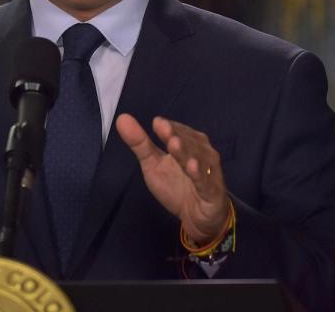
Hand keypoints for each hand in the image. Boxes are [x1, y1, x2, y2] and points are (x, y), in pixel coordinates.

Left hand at [115, 113, 229, 244]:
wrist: (197, 217)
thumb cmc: (176, 186)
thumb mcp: (153, 165)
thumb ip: (140, 143)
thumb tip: (122, 118)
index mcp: (188, 142)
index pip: (178, 131)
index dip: (168, 128)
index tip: (157, 123)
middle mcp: (201, 152)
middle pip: (188, 143)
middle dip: (177, 136)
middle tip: (165, 131)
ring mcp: (209, 171)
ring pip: (198, 159)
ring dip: (186, 152)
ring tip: (174, 144)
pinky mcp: (213, 191)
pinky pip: (205, 182)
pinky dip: (200, 174)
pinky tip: (192, 167)